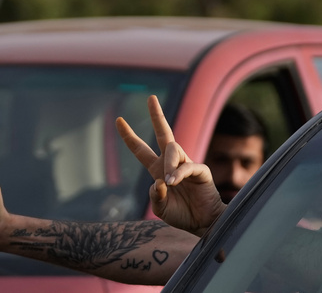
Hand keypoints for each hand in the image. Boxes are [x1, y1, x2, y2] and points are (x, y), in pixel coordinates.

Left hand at [116, 95, 225, 235]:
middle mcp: (171, 163)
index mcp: (158, 170)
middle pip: (163, 133)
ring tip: (169, 183)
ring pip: (173, 149)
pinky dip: (179, 173)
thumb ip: (154, 197)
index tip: (119, 120)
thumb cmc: (182, 215)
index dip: (129, 136)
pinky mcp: (200, 171)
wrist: (203, 224)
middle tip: (151, 98)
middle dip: (157, 115)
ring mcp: (186, 164)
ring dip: (168, 163)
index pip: (141, 149)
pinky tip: (173, 182)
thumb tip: (158, 182)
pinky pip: (188, 165)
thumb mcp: (160, 209)